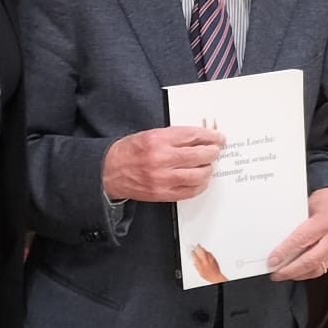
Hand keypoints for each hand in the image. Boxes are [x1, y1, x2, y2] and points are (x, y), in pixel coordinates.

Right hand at [102, 126, 226, 201]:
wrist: (109, 172)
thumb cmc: (129, 152)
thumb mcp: (150, 134)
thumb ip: (174, 136)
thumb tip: (200, 138)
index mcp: (158, 139)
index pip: (192, 136)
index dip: (210, 137)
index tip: (218, 138)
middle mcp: (161, 158)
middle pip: (199, 155)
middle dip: (213, 152)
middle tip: (215, 151)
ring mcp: (162, 178)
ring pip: (198, 175)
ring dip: (208, 169)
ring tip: (208, 166)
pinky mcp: (163, 193)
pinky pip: (189, 191)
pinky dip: (200, 185)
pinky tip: (200, 180)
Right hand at [190, 244, 224, 283]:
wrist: (216, 276)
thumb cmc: (209, 276)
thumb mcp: (200, 273)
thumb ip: (197, 267)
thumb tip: (195, 263)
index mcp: (201, 265)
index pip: (196, 257)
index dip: (193, 253)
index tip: (192, 251)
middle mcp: (206, 261)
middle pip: (202, 252)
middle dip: (199, 247)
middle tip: (197, 245)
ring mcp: (210, 260)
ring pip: (207, 252)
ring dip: (204, 249)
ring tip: (202, 248)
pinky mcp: (214, 259)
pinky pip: (210, 254)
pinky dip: (208, 252)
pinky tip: (207, 252)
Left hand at [267, 188, 327, 281]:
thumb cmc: (322, 202)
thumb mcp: (306, 204)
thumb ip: (294, 222)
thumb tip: (274, 239)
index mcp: (326, 219)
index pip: (302, 239)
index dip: (285, 252)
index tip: (273, 260)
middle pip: (311, 259)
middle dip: (290, 270)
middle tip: (276, 273)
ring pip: (317, 268)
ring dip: (297, 274)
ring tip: (283, 274)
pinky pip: (322, 269)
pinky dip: (307, 273)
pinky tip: (296, 273)